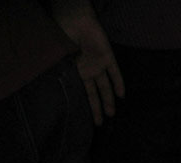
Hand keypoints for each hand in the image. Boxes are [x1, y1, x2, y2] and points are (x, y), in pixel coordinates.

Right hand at [51, 0, 124, 124]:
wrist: (73, 20)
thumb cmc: (62, 38)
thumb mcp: (60, 60)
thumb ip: (63, 76)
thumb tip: (58, 95)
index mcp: (74, 71)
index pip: (80, 92)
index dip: (82, 105)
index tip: (82, 119)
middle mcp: (87, 70)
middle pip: (93, 93)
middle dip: (96, 108)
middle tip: (99, 123)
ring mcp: (98, 64)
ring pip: (105, 86)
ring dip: (108, 100)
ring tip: (110, 114)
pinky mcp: (107, 57)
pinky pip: (115, 72)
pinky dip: (119, 83)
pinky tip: (122, 96)